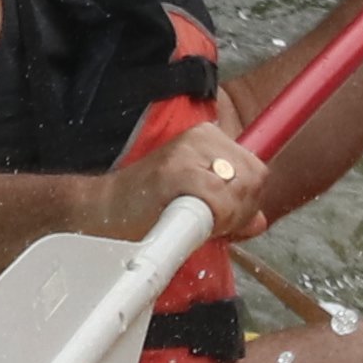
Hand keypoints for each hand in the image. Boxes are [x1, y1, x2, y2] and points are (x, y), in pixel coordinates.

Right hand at [116, 120, 278, 247]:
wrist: (102, 212)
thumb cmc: (148, 208)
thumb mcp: (198, 203)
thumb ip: (232, 209)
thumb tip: (259, 222)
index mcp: (210, 138)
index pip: (257, 171)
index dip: (248, 204)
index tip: (226, 221)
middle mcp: (202, 137)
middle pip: (255, 178)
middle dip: (240, 211)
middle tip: (210, 225)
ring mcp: (187, 151)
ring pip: (240, 187)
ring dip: (227, 216)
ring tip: (197, 224)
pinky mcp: (175, 170)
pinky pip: (219, 198)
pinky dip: (214, 218)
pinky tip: (190, 224)